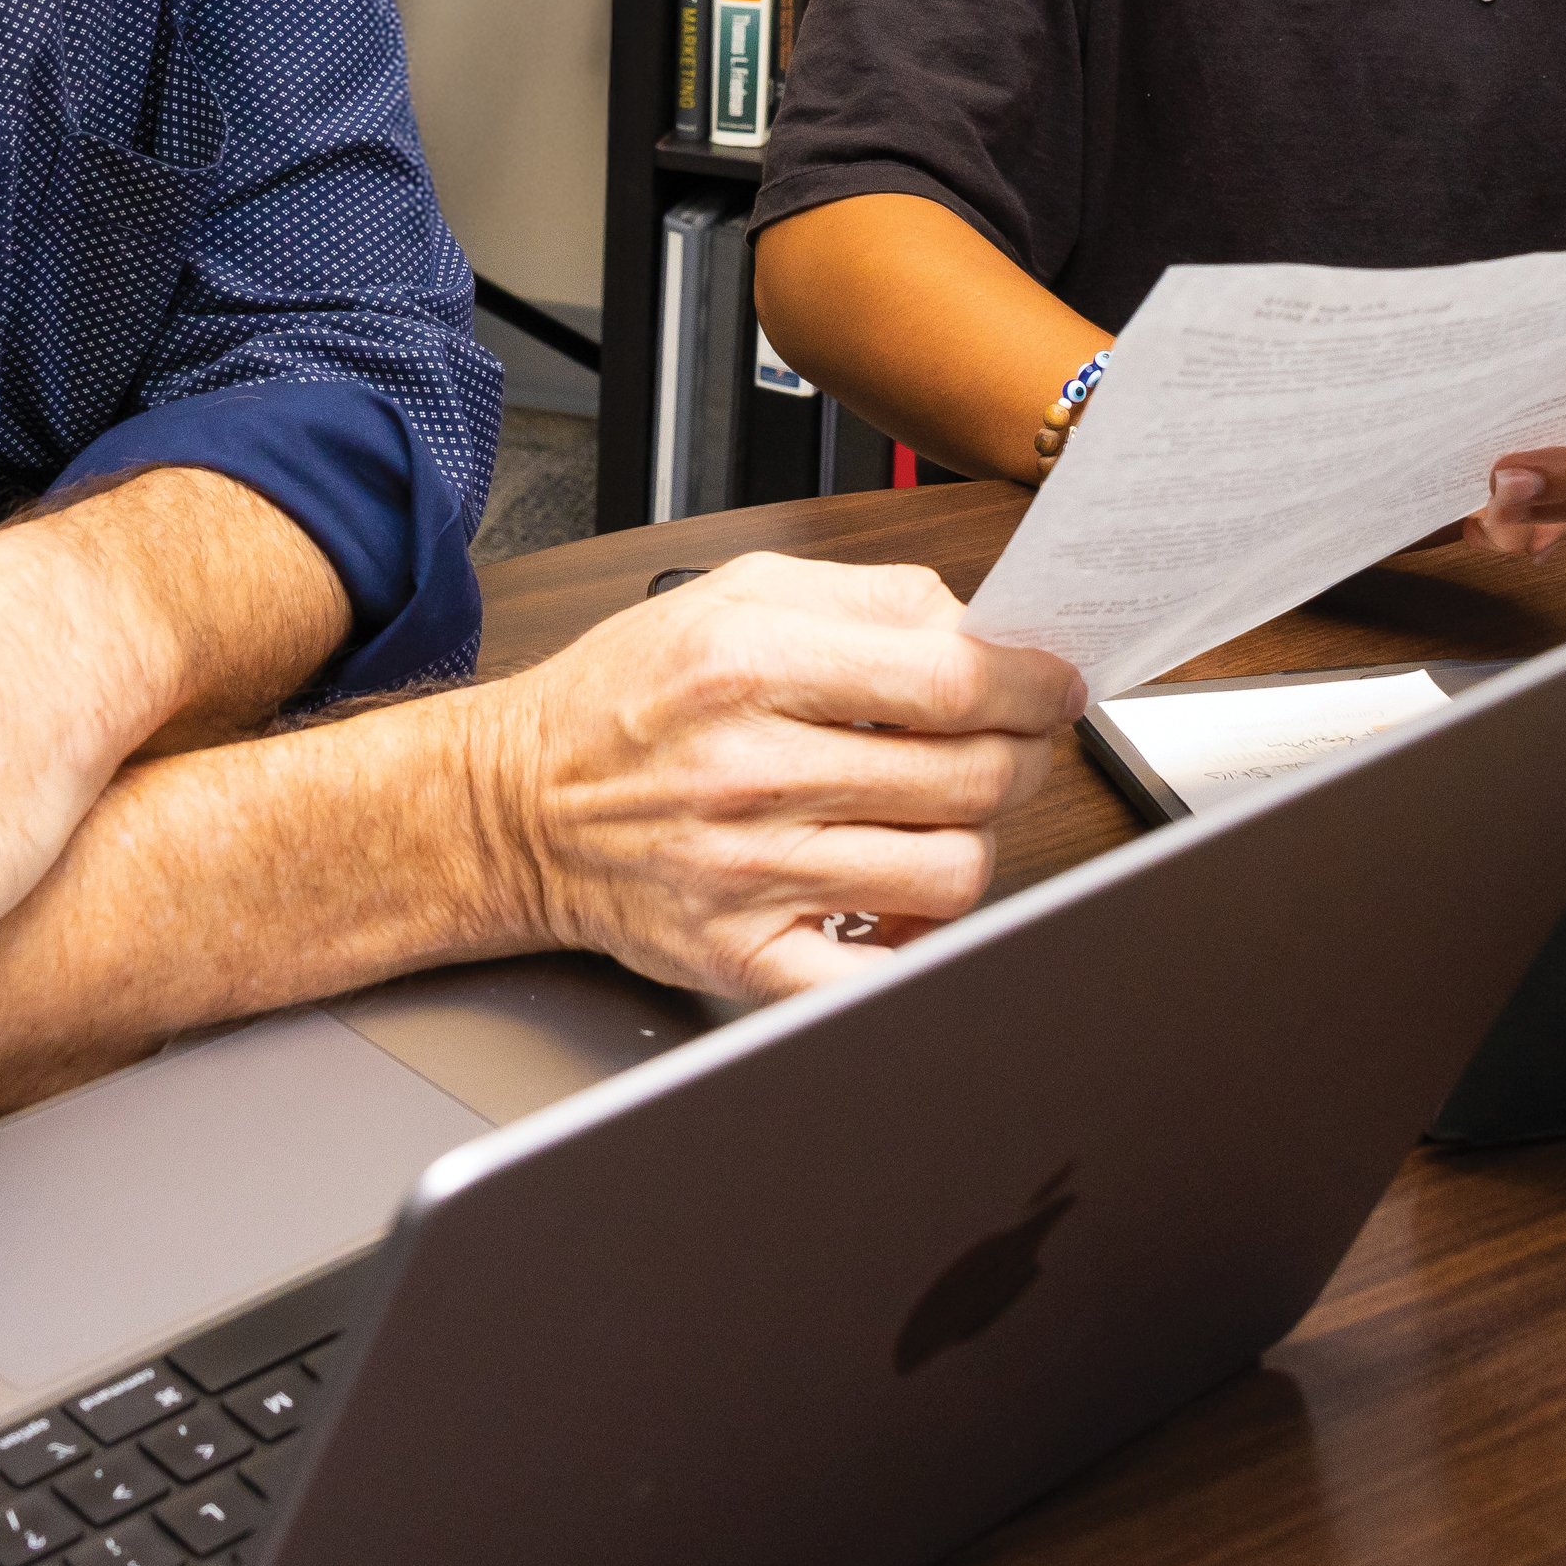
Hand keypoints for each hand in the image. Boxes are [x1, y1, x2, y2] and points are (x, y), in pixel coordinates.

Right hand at [470, 556, 1082, 1004]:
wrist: (512, 805)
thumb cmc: (623, 699)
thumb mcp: (731, 593)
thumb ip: (867, 597)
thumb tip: (981, 627)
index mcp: (752, 664)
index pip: (954, 681)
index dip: (1033, 685)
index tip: (1053, 686)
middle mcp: (750, 771)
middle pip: (969, 778)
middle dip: (1020, 756)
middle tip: (1013, 743)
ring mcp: (748, 872)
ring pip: (948, 873)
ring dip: (976, 840)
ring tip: (947, 813)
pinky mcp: (741, 952)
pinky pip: (877, 972)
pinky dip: (918, 944)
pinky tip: (903, 900)